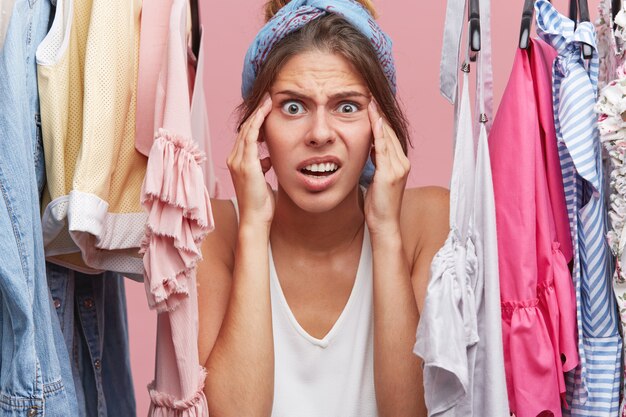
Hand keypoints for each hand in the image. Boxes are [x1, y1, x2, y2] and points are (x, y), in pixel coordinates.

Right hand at [227, 94, 274, 226]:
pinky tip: (266, 113)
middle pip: (245, 129)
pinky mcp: (246, 165)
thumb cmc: (260, 203)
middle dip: (257, 112)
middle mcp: (234, 159)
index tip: (266, 108)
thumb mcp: (261, 179)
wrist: (255, 219)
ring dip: (258, 114)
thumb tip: (268, 159)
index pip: (246, 135)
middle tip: (268, 97)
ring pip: (247, 130)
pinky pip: (250, 138)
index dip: (255, 120)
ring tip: (268, 100)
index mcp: (237, 162)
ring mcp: (238, 162)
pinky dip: (258, 123)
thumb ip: (262, 167)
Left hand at [364, 100, 409, 235]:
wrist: (385, 224)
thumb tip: (370, 148)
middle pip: (390, 132)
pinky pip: (383, 148)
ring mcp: (398, 168)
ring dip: (378, 118)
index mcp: (400, 163)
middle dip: (380, 113)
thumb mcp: (378, 179)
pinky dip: (378, 132)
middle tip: (370, 95)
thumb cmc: (379, 205)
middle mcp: (403, 163)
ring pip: (387, 136)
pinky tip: (373, 120)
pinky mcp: (390, 173)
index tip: (372, 103)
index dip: (381, 119)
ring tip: (370, 101)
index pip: (390, 135)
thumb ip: (377, 163)